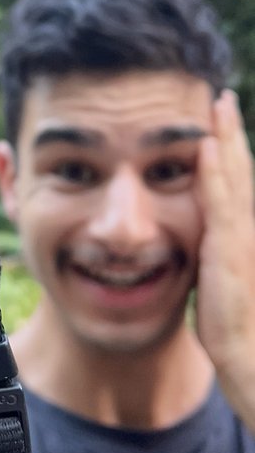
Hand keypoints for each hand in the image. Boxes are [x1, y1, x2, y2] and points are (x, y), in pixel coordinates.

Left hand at [195, 90, 254, 419]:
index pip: (237, 183)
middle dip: (230, 133)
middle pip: (241, 170)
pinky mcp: (231, 250)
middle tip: (220, 97)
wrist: (250, 355)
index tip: (218, 121)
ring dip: (226, 140)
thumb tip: (202, 243)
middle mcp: (250, 228)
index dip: (229, 151)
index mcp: (244, 233)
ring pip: (235, 178)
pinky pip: (220, 204)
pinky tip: (206, 148)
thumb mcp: (220, 280)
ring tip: (217, 106)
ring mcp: (244, 237)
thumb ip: (216, 254)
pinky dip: (214, 173)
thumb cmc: (236, 324)